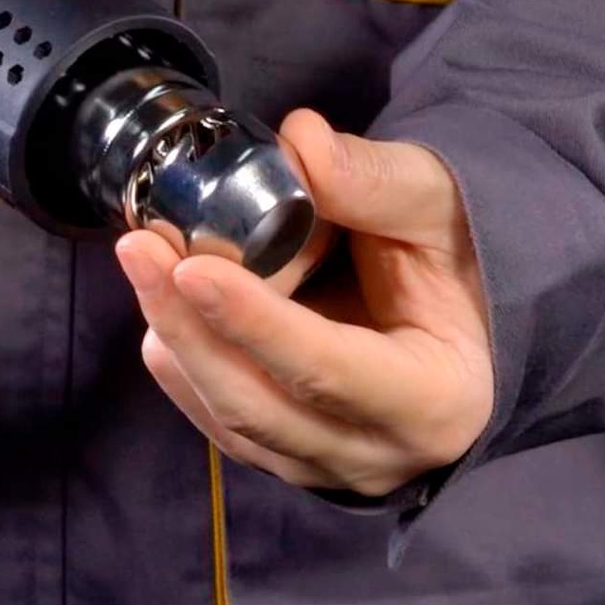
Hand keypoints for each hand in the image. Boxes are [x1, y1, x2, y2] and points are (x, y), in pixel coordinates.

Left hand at [115, 109, 492, 496]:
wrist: (463, 312)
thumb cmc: (459, 259)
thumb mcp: (436, 206)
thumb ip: (374, 179)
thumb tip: (300, 139)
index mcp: (435, 400)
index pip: (328, 371)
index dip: (255, 323)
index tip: (192, 266)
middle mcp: (377, 453)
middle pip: (259, 405)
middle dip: (189, 327)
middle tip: (140, 249)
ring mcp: (327, 464)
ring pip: (231, 419)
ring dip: (177, 340)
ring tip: (143, 262)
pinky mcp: (290, 454)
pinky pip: (223, 421)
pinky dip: (185, 363)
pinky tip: (161, 306)